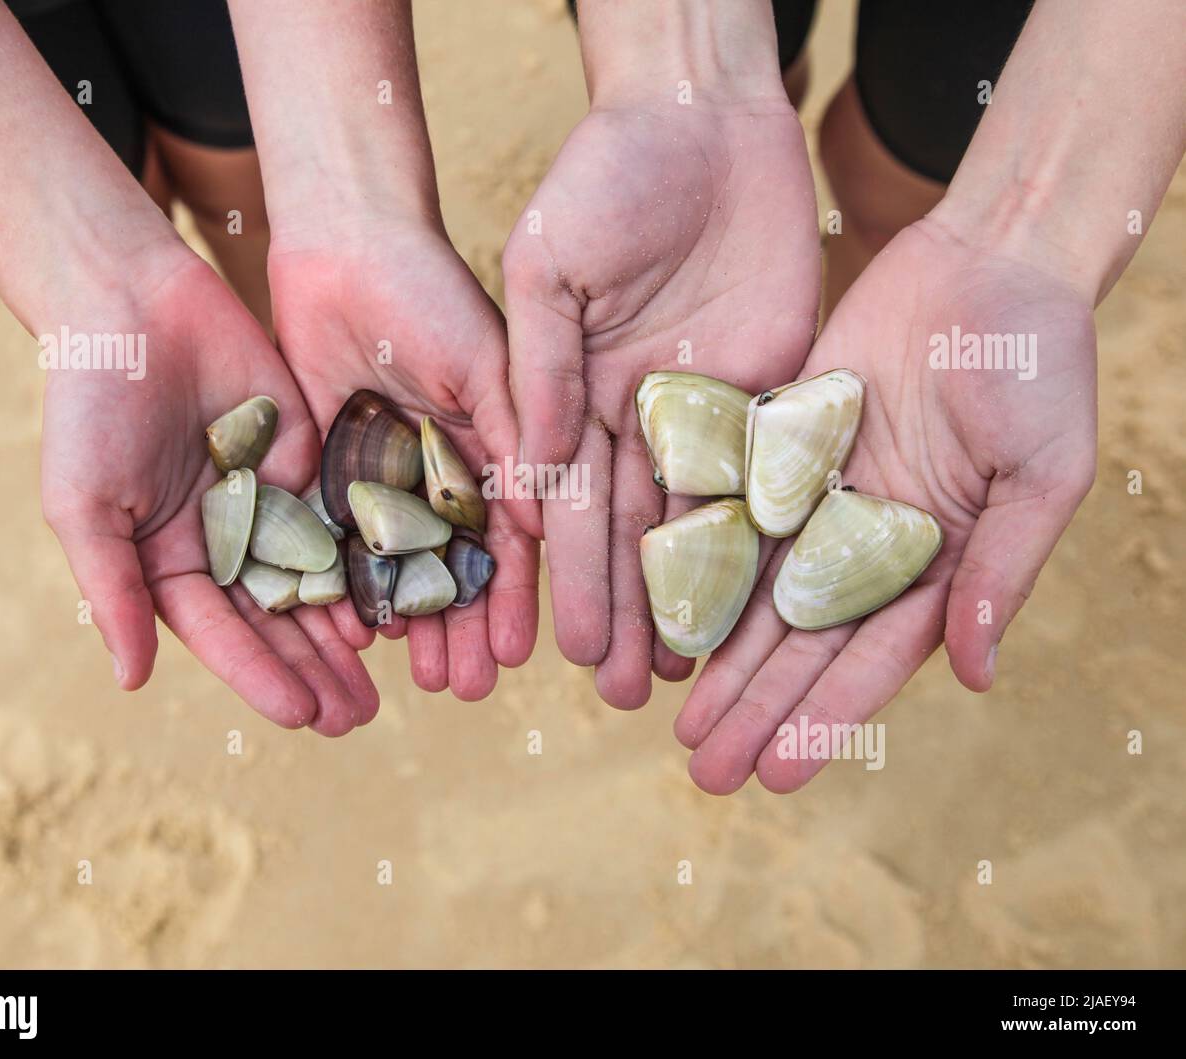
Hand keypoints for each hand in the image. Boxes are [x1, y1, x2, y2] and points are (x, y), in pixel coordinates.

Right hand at [41, 253, 377, 735]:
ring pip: (321, 579)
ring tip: (389, 682)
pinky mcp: (312, 460)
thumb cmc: (91, 407)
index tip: (303, 716)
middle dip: (317, 670)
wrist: (136, 307)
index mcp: (171, 561)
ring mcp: (273, 503)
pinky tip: (402, 594)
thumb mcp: (87, 504)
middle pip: (280, 621)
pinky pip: (347, 517)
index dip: (263, 676)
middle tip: (359, 718)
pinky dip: (372, 557)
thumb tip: (132, 681)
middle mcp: (228, 543)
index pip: (224, 634)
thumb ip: (114, 589)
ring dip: (351, 630)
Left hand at [267, 220, 540, 699]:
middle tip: (463, 690)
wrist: (341, 244)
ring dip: (412, 623)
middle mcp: (446, 474)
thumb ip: (515, 438)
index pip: (511, 542)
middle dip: (462, 629)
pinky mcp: (333, 469)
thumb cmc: (428, 289)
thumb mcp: (485, 361)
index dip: (513, 600)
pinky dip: (349, 587)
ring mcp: (389, 477)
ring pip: (401, 568)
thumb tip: (546, 530)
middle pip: (457, 569)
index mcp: (497, 450)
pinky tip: (357, 633)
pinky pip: (341, 541)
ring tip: (420, 680)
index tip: (517, 656)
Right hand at [502, 96, 819, 707]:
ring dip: (691, 598)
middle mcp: (640, 415)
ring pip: (701, 521)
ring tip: (681, 675)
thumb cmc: (605, 175)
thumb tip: (537, 470)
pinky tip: (760, 600)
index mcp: (576, 392)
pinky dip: (765, 539)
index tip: (557, 649)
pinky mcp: (774, 390)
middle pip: (632, 531)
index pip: (567, 504)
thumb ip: (541, 364)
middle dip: (624, 612)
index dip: (564, 578)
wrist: (702, 117)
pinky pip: (770, 475)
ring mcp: (708, 409)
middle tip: (620, 694)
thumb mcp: (548, 264)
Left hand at [677, 217, 1097, 792]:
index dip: (823, 718)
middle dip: (756, 708)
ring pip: (758, 592)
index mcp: (938, 562)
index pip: (871, 658)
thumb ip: (1000, 571)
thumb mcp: (1041, 475)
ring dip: (721, 659)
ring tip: (679, 722)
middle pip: (803, 642)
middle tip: (704, 771)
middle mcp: (870, 542)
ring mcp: (822, 498)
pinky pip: (731, 515)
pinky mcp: (780, 447)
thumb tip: (974, 674)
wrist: (988, 262)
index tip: (776, 775)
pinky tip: (664, 618)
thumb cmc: (1039, 367)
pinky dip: (700, 566)